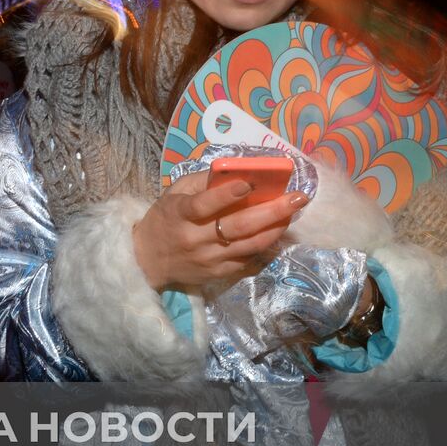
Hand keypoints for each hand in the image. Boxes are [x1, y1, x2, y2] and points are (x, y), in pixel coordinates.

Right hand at [131, 172, 308, 290]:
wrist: (148, 259)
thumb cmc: (165, 219)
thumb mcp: (174, 194)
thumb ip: (202, 183)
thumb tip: (236, 171)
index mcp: (180, 214)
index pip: (204, 205)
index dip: (226, 195)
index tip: (250, 184)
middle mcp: (195, 238)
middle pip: (238, 226)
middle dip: (272, 211)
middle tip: (298, 198)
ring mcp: (209, 259)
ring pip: (249, 245)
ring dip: (276, 229)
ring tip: (293, 213)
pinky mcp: (218, 273)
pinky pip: (248, 261)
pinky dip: (266, 247)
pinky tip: (278, 233)